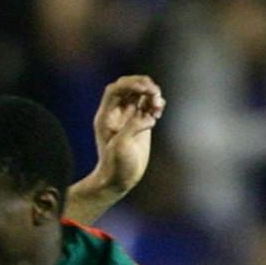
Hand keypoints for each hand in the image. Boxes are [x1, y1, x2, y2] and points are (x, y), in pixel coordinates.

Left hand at [89, 75, 165, 199]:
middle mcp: (117, 113)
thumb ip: (133, 126)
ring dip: (152, 94)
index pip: (116, 89)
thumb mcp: (121, 145)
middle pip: (129, 87)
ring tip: (158, 106)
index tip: (145, 88)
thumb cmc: (115, 166)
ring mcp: (129, 117)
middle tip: (154, 94)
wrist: (118, 180)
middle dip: (143, 85)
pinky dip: (156, 103)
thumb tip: (148, 116)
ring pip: (141, 94)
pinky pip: (148, 105)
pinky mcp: (141, 123)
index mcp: (107, 115)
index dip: (130, 84)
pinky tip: (159, 111)